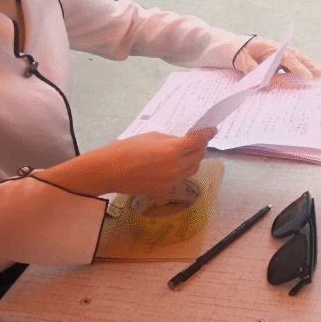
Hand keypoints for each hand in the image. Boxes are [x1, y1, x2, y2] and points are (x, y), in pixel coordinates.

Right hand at [55, 128, 217, 197]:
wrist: (108, 171)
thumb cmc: (125, 149)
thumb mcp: (151, 137)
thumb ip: (171, 140)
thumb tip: (184, 141)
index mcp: (172, 150)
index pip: (198, 141)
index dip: (207, 134)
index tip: (213, 129)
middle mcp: (175, 167)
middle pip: (199, 156)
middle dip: (201, 146)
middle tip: (199, 140)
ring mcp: (171, 181)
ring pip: (193, 169)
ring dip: (194, 159)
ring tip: (189, 152)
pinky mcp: (165, 191)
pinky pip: (181, 179)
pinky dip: (182, 170)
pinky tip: (175, 165)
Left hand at [235, 36, 320, 81]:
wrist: (242, 47)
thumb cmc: (244, 54)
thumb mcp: (244, 62)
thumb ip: (252, 70)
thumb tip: (263, 82)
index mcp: (272, 50)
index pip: (288, 60)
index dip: (299, 69)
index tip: (307, 78)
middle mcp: (281, 51)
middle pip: (299, 58)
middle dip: (310, 66)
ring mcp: (285, 54)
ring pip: (301, 60)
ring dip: (311, 66)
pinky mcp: (285, 60)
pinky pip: (297, 63)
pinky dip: (306, 68)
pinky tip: (314, 74)